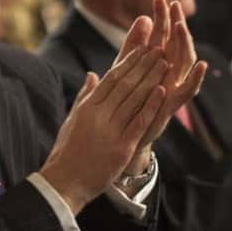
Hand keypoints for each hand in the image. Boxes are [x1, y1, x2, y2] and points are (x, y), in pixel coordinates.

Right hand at [40, 28, 167, 214]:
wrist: (65, 181)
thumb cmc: (68, 151)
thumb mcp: (73, 119)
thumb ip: (84, 96)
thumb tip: (92, 75)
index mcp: (87, 107)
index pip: (111, 78)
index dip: (129, 62)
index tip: (142, 49)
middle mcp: (98, 115)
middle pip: (125, 84)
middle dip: (144, 65)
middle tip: (159, 50)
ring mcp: (110, 130)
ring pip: (134, 99)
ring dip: (152, 79)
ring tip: (165, 65)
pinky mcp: (121, 146)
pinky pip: (139, 122)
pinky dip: (151, 106)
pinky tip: (163, 92)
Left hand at [129, 0, 205, 166]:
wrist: (125, 133)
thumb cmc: (127, 99)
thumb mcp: (126, 68)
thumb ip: (133, 45)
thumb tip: (142, 18)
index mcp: (155, 62)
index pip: (161, 34)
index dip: (162, 17)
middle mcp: (168, 72)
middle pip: (175, 43)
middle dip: (175, 23)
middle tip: (173, 4)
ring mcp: (173, 86)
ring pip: (184, 61)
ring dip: (184, 43)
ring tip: (181, 26)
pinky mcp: (174, 104)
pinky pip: (189, 90)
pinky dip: (196, 78)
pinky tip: (201, 64)